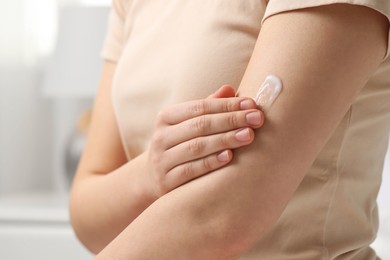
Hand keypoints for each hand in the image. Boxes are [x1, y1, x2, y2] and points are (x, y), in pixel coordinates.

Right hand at [145, 85, 263, 197]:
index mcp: (166, 117)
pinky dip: (211, 162)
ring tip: (248, 135)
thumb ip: (207, 108)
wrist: (154, 178)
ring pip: (196, 147)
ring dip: (225, 139)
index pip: (199, 107)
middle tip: (257, 118)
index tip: (251, 104)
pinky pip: (191, 170)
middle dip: (231, 120)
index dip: (226, 105)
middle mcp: (161, 137)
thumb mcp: (187, 125)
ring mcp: (162, 160)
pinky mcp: (166, 181)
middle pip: (200, 125)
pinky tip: (229, 156)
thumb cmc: (179, 145)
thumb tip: (230, 89)